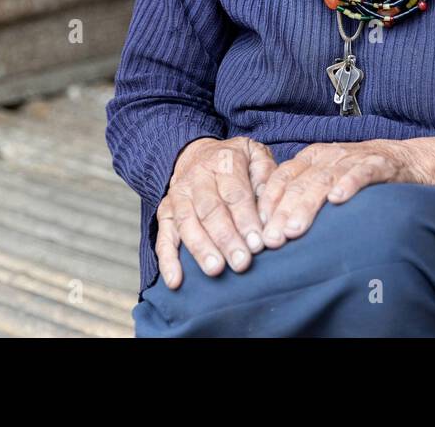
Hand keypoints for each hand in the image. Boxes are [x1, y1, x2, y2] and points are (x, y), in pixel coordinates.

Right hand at [155, 136, 276, 288]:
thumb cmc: (237, 163)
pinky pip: (163, 236)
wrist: (199, 153)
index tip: (258, 244)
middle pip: (210, 209)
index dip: (246, 219)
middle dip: (226, 238)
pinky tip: (175, 280)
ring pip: (187, 222)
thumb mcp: (257, 157)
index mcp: (224, 161)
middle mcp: (198, 176)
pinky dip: (167, 259)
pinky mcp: (166, 212)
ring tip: (215, 270)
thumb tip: (270, 212)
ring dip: (201, 248)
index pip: (235, 193)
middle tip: (241, 262)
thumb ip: (267, 178)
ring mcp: (178, 194)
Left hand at [255, 139, 416, 248]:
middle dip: (283, 212)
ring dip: (307, 204)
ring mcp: (352, 158)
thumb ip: (302, 194)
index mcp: (311, 158)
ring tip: (295, 228)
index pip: (282, 177)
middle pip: (300, 184)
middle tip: (272, 239)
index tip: (258, 228)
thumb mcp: (326, 178)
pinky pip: (361, 172)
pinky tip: (338, 199)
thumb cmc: (358, 174)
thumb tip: (271, 226)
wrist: (405, 159)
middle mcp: (327, 155)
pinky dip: (348, 184)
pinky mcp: (378, 164)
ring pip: (324, 180)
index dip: (268, 202)